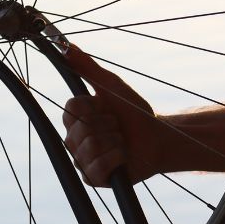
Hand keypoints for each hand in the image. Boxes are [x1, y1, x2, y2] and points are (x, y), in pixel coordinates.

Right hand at [62, 45, 163, 186]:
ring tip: (122, 140)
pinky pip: (97, 166)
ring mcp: (82, 160)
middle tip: (118, 127)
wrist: (158, 139)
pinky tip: (124, 155)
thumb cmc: (135, 113)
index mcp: (75, 119)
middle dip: (107, 125)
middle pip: (80, 129)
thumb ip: (87, 67)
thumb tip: (66, 45)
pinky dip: (117, 157)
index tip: (106, 107)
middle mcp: (74, 140)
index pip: (71, 108)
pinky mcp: (93, 178)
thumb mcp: (112, 86)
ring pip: (90, 146)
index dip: (93, 106)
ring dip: (114, 140)